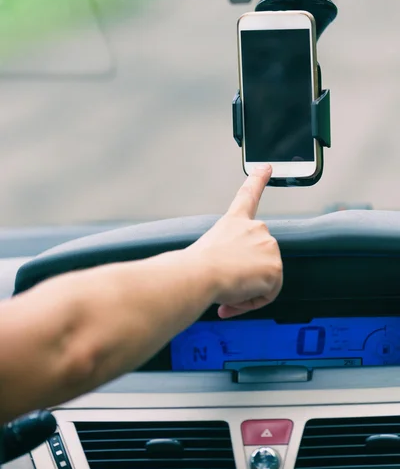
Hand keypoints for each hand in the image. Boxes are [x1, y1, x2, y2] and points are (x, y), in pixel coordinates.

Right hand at [189, 165, 282, 318]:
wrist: (199, 274)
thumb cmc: (194, 266)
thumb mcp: (206, 252)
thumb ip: (225, 258)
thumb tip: (227, 277)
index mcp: (235, 221)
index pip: (248, 195)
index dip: (258, 180)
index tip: (266, 167)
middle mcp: (255, 228)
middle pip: (259, 259)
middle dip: (245, 277)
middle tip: (225, 285)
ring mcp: (268, 246)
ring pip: (263, 279)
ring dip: (246, 291)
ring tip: (227, 290)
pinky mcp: (275, 267)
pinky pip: (268, 294)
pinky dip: (252, 301)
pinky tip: (235, 297)